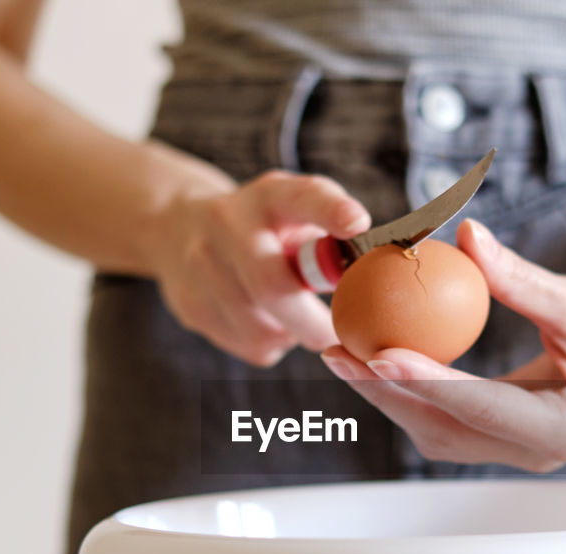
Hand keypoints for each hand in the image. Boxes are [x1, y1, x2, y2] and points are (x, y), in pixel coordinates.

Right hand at [143, 170, 370, 366]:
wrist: (177, 228)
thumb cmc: (265, 227)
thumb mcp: (294, 211)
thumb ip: (332, 235)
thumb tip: (388, 277)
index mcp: (270, 196)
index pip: (303, 196)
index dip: (331, 210)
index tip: (358, 222)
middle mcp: (228, 223)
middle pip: (272, 286)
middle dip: (312, 322)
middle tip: (337, 336)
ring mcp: (201, 265)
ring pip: (262, 328)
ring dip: (291, 334)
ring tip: (293, 318)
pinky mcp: (190, 305)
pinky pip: (249, 345)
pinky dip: (270, 344)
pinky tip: (265, 322)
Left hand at [320, 219, 565, 472]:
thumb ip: (520, 278)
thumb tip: (462, 236)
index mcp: (561, 429)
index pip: (479, 407)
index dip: (424, 380)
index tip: (376, 351)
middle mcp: (536, 452)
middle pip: (442, 429)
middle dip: (385, 392)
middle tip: (337, 349)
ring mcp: (521, 450)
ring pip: (439, 431)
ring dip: (391, 394)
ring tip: (345, 351)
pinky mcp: (510, 435)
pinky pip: (450, 419)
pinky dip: (414, 389)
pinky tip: (383, 355)